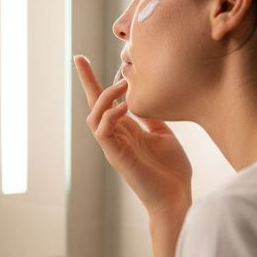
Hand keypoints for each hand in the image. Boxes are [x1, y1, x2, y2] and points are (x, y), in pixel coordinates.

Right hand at [74, 55, 191, 220]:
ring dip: (105, 97)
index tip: (81, 58)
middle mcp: (116, 136)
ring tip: (123, 83)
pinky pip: (103, 132)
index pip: (106, 101)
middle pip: (93, 104)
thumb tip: (146, 98)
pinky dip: (110, 116)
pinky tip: (124, 107)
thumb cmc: (172, 171)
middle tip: (82, 60)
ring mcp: (114, 147)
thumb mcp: (164, 135)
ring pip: (94, 116)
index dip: (92, 80)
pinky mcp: (117, 157)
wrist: (175, 198)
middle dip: (86, 81)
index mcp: (126, 129)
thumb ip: (151, 118)